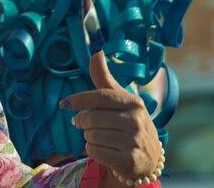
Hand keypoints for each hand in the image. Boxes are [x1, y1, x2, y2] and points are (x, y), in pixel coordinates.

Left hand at [62, 51, 162, 183]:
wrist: (149, 159)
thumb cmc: (129, 123)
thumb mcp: (121, 100)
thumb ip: (105, 79)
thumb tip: (96, 52)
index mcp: (134, 103)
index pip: (101, 97)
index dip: (80, 99)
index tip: (64, 104)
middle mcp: (136, 121)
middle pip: (92, 118)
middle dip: (82, 121)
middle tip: (81, 123)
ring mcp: (133, 142)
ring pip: (92, 135)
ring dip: (88, 137)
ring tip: (98, 137)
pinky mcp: (128, 161)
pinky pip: (95, 152)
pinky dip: (92, 150)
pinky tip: (102, 149)